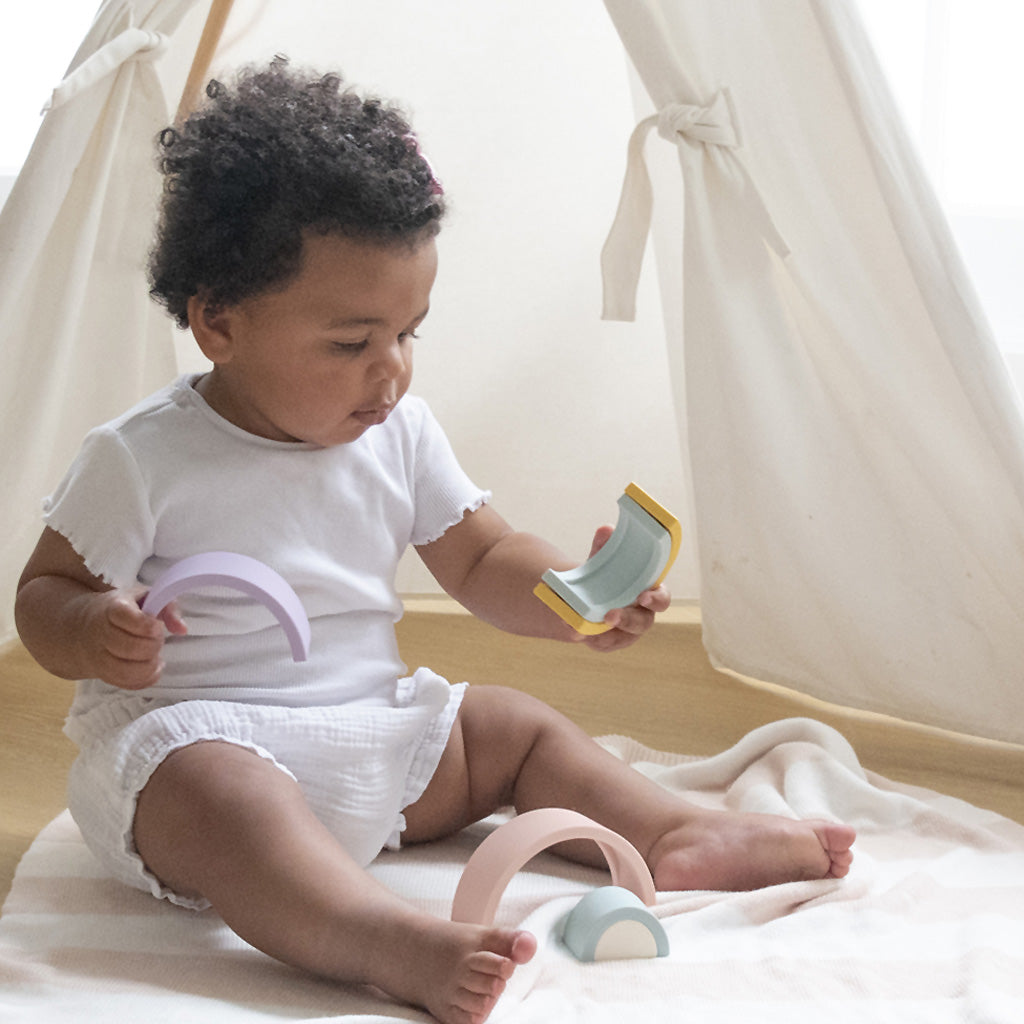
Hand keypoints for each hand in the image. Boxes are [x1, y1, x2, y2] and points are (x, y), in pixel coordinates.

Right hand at [78, 588, 186, 689]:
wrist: (87, 625)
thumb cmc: (126, 609)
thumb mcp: (146, 597)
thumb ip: (168, 608)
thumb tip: (182, 629)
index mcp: (113, 608)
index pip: (127, 618)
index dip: (148, 625)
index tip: (157, 625)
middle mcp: (102, 633)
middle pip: (130, 647)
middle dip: (153, 646)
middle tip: (158, 640)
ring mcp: (99, 656)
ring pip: (125, 671)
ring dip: (149, 667)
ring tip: (156, 657)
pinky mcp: (102, 673)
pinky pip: (124, 683)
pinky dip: (144, 679)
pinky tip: (152, 668)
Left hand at [575, 524, 671, 652]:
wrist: (587, 596)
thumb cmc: (604, 577)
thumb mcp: (602, 561)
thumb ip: (604, 548)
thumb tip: (606, 529)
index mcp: (648, 593)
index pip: (662, 598)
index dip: (656, 599)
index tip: (643, 596)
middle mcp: (642, 615)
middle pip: (643, 622)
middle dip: (628, 619)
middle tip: (610, 615)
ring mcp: (627, 632)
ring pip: (621, 638)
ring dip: (605, 633)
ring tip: (584, 626)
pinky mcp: (610, 642)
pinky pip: (602, 644)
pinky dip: (589, 637)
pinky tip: (577, 630)